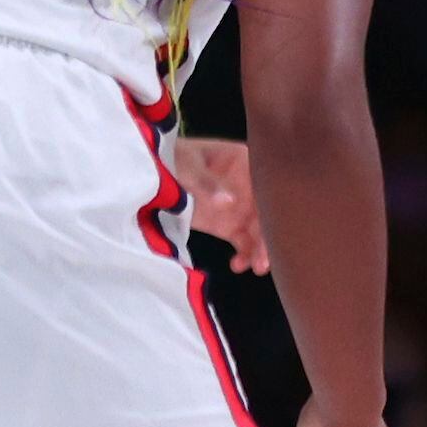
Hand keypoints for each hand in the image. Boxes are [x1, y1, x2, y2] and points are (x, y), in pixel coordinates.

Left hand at [172, 135, 266, 269]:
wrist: (147, 173)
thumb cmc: (168, 158)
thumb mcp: (186, 165)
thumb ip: (206, 183)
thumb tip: (230, 203)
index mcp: (244, 162)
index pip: (268, 183)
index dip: (277, 203)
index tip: (279, 225)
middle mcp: (248, 186)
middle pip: (268, 211)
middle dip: (269, 235)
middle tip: (266, 257)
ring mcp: (240, 207)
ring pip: (260, 231)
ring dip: (261, 250)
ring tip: (257, 267)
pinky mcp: (229, 225)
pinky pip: (244, 242)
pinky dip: (245, 256)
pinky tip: (238, 265)